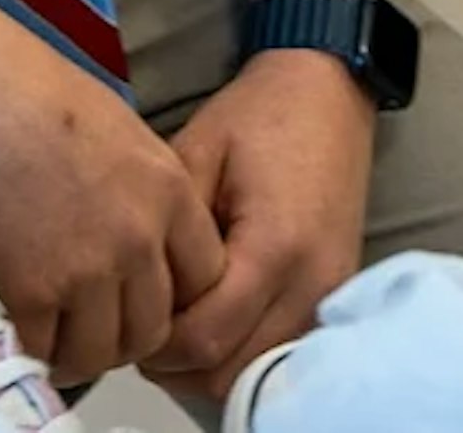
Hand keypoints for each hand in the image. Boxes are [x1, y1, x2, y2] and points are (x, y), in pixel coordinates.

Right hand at [0, 9, 226, 388]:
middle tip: (89, 325)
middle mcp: (139, 239)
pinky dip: (30, 347)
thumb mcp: (120, 130)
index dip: (174, 296)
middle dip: (123, 335)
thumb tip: (139, 231)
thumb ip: (143, 189)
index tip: (140, 296)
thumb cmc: (31, 91)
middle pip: (154, 328)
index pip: (206, 279)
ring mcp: (87, 271)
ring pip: (102, 352)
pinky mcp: (32, 294)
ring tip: (51, 335)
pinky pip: (44, 349)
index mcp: (169, 193)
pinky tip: (15, 328)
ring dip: (78, 352)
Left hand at [143, 50, 379, 397]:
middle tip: (144, 322)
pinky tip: (215, 318)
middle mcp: (311, 283)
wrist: (328, 92)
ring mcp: (328, 294)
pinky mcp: (334, 295)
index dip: (156, 340)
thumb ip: (168, 233)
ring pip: (255, 372)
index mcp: (274, 247)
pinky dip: (242, 351)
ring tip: (177, 320)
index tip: (129, 311)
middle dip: (178, 361)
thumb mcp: (194, 156)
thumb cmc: (260, 115)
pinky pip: (279, 351)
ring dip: (210, 362)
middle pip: (230, 371)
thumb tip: (136, 294)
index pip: (204, 338)